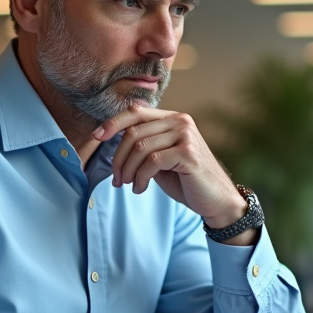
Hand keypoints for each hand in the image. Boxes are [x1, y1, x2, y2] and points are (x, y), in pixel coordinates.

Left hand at [94, 106, 252, 238]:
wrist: (216, 200)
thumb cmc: (186, 180)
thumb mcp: (161, 158)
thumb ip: (144, 144)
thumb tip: (112, 136)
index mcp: (173, 119)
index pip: (136, 112)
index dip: (113, 123)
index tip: (96, 137)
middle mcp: (181, 121)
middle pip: (133, 132)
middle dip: (118, 158)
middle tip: (117, 180)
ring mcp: (186, 136)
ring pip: (140, 148)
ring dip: (128, 171)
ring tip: (129, 185)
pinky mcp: (188, 153)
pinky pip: (152, 162)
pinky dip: (140, 178)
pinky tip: (141, 189)